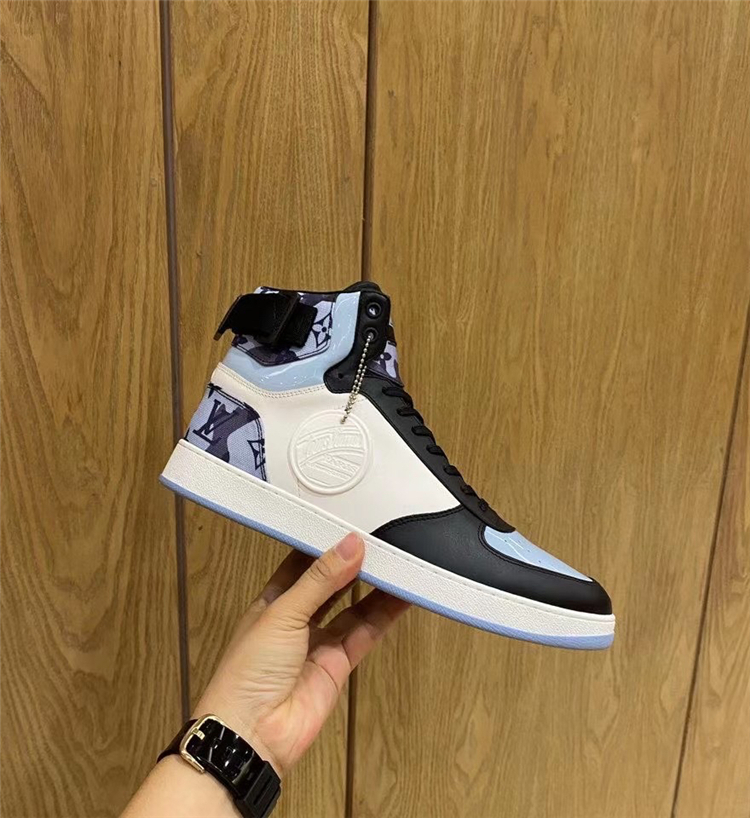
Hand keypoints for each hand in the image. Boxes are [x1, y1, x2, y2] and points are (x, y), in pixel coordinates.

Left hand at [194, 533, 409, 776]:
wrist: (253, 733)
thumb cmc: (248, 671)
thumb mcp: (282, 613)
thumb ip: (319, 579)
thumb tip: (349, 545)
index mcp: (272, 602)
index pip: (301, 564)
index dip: (324, 546)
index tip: (349, 525)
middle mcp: (296, 620)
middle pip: (331, 585)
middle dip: (353, 565)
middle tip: (380, 540)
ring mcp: (319, 642)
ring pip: (353, 607)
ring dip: (374, 586)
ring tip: (398, 561)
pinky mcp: (339, 664)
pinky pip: (365, 632)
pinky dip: (384, 614)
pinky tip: (401, 595)